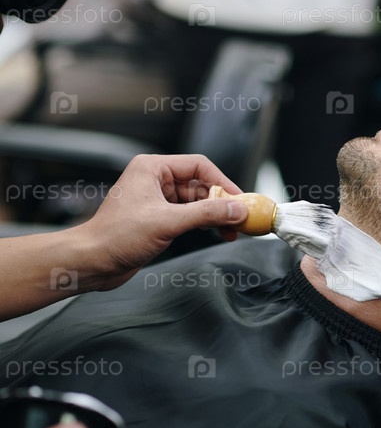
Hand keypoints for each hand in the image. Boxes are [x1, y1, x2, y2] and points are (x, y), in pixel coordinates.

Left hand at [74, 154, 248, 289]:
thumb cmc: (115, 237)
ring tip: (231, 230)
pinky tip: (216, 233)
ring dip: (216, 215)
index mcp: (152, 168)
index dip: (223, 182)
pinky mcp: (159, 218)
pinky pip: (190, 215)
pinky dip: (205, 223)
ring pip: (198, 201)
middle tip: (240, 218)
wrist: (92, 262)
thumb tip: (237, 209)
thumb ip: (207, 214)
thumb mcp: (168, 223)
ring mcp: (157, 199)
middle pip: (201, 184)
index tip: (240, 200)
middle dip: (222, 202)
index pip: (199, 166)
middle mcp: (155, 180)